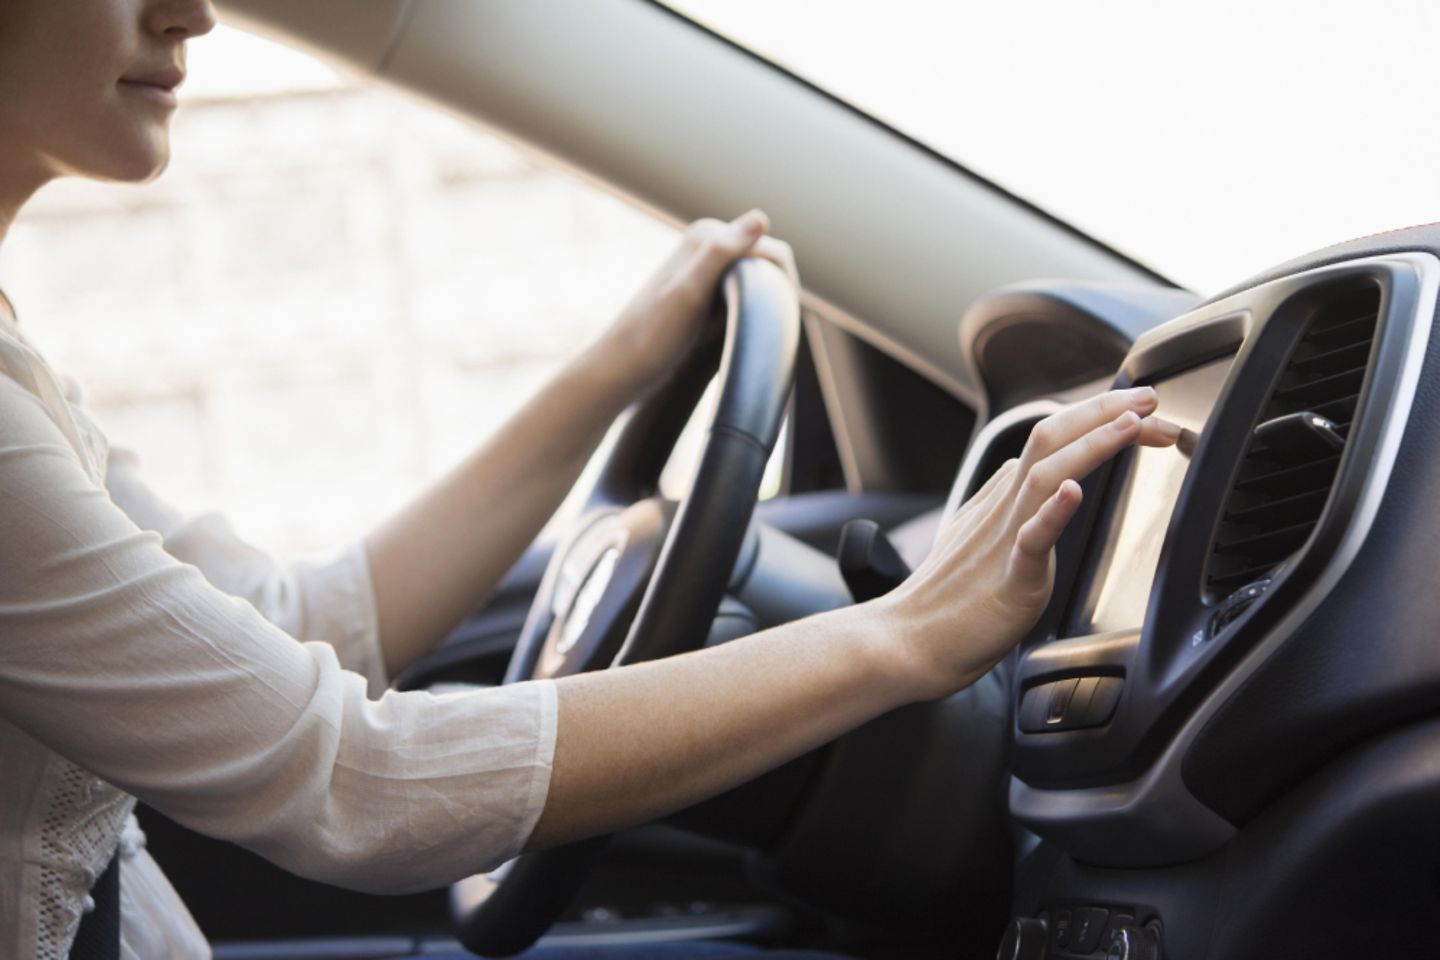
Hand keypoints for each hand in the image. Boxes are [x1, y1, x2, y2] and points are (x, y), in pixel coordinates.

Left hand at [596, 209, 796, 394]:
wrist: (622, 370)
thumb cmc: (652, 336)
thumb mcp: (689, 293)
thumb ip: (721, 253)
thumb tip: (761, 218)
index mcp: (706, 235)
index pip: (772, 251)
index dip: (781, 285)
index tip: (770, 322)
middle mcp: (707, 247)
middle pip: (766, 266)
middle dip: (773, 295)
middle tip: (758, 333)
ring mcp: (706, 272)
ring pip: (758, 284)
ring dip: (764, 307)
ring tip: (750, 336)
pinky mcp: (705, 296)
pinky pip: (744, 300)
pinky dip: (750, 317)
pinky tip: (740, 338)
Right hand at [874, 388, 1180, 699]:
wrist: (910, 642)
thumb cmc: (948, 604)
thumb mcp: (982, 538)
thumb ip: (1011, 508)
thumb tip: (1045, 484)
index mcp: (1001, 498)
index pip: (1052, 441)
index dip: (1098, 420)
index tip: (1140, 416)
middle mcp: (1003, 507)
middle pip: (1050, 438)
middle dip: (1103, 410)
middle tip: (1149, 397)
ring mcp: (1003, 537)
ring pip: (1045, 473)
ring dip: (1091, 444)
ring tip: (1131, 424)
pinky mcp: (1010, 577)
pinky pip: (1032, 537)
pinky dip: (1055, 511)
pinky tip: (1074, 491)